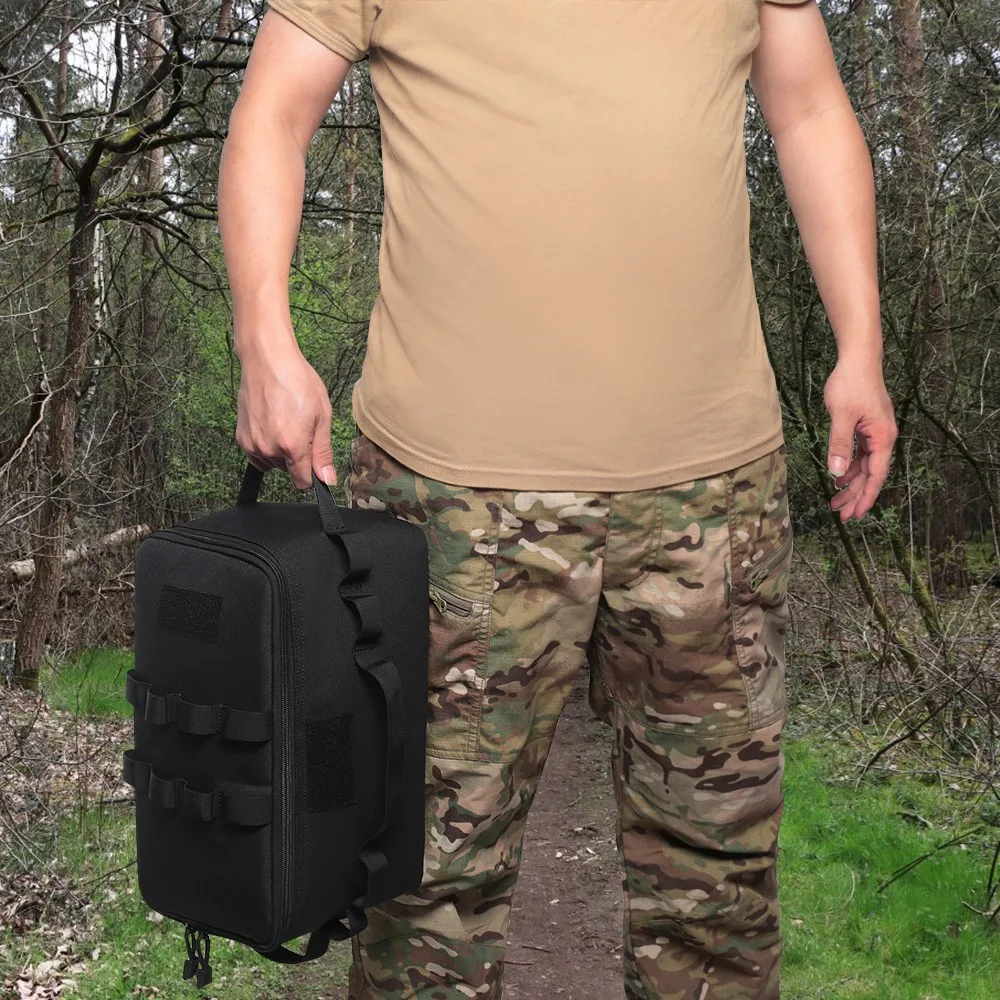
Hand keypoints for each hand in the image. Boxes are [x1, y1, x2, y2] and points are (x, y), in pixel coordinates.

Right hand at [235, 342, 335, 489]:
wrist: (268, 360)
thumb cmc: (298, 381)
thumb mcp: (322, 416)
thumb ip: (322, 452)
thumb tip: (326, 479)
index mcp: (292, 446)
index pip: (302, 482)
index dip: (312, 475)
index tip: (314, 461)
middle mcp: (269, 449)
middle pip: (288, 471)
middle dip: (297, 458)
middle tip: (301, 429)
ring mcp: (252, 444)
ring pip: (273, 464)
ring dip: (281, 453)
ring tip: (285, 423)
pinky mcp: (242, 438)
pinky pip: (257, 456)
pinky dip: (266, 448)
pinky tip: (272, 427)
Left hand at [824, 354, 896, 521]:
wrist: (858, 359)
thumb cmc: (851, 384)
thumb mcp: (842, 416)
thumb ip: (839, 445)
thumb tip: (836, 473)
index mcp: (882, 438)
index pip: (876, 475)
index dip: (865, 497)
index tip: (856, 514)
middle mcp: (883, 438)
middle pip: (871, 475)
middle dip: (856, 496)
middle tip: (842, 515)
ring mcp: (875, 433)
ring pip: (864, 466)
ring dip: (851, 484)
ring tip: (835, 501)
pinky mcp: (867, 428)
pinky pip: (860, 454)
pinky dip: (850, 467)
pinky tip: (839, 477)